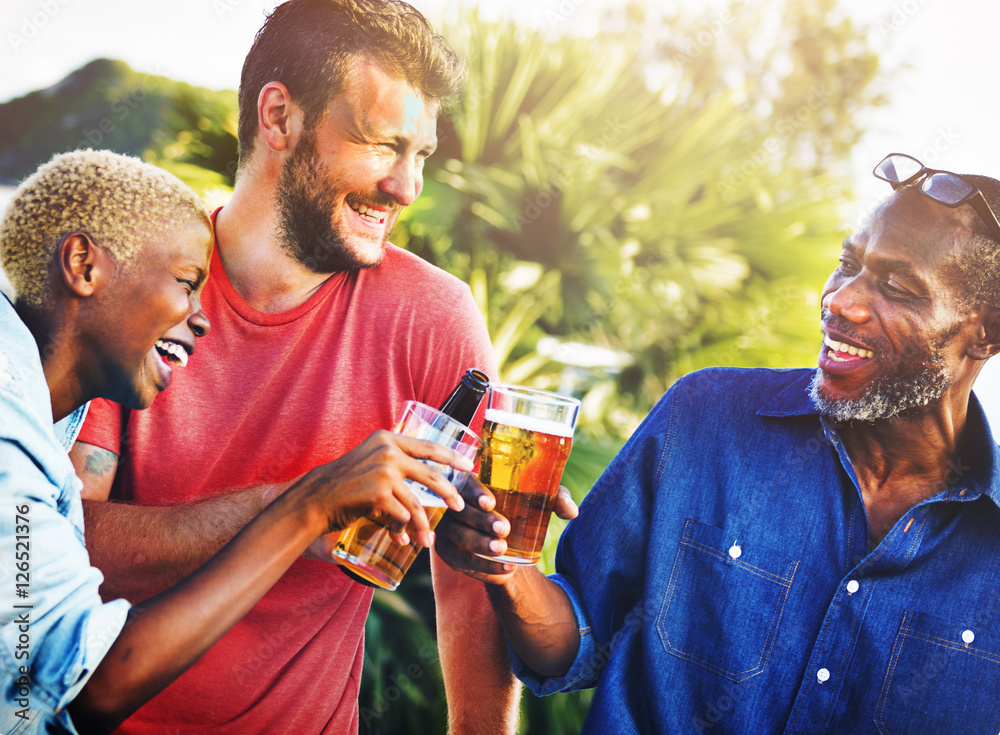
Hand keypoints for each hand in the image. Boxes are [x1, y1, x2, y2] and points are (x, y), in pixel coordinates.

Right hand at [291, 430, 469, 548]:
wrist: (315, 498)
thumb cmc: (344, 483)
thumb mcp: (370, 460)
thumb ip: (394, 460)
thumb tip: (426, 474)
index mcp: (388, 439)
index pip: (429, 446)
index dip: (453, 456)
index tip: (469, 466)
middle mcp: (388, 451)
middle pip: (431, 475)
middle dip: (449, 494)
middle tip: (459, 507)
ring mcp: (384, 471)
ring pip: (416, 503)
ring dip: (424, 525)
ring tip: (427, 541)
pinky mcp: (379, 493)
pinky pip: (401, 516)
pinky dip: (402, 531)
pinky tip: (401, 541)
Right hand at [436, 481, 580, 583]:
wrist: (506, 534)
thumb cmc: (520, 505)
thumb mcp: (539, 498)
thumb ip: (555, 498)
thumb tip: (571, 511)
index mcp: (470, 482)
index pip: (464, 482)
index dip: (474, 492)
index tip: (491, 502)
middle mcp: (452, 504)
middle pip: (459, 512)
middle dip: (480, 522)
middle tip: (504, 530)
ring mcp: (446, 530)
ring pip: (457, 539)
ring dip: (479, 546)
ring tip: (503, 552)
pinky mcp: (448, 552)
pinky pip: (460, 562)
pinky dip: (482, 569)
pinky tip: (504, 572)